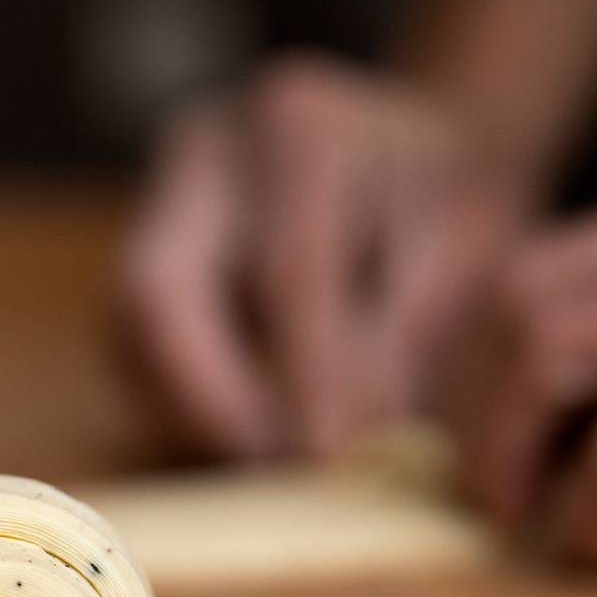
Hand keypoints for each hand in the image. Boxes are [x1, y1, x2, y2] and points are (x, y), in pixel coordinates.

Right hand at [122, 56, 529, 458]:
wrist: (414, 131)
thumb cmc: (449, 189)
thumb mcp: (466, 242)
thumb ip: (408, 329)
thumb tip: (352, 439)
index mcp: (298, 123)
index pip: (285, 272)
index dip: (303, 378)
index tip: (330, 460)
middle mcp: (206, 146)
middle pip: (159, 292)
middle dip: (209, 400)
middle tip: (267, 473)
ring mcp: (160, 193)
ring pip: (131, 322)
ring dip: (185, 406)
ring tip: (256, 461)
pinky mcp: (143, 242)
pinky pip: (132, 337)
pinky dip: (180, 395)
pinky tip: (238, 431)